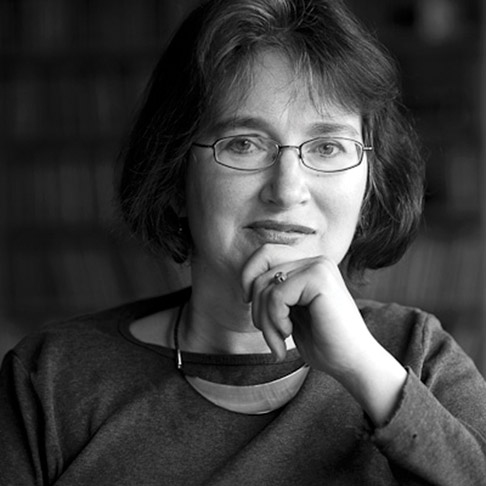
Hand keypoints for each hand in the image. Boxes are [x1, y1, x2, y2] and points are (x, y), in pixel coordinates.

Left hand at [241, 244, 372, 375]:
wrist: (352, 363)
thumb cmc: (322, 343)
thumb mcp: (290, 312)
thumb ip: (274, 293)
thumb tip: (246, 282)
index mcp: (308, 265)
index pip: (264, 254)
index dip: (248, 278)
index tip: (249, 305)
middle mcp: (315, 260)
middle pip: (260, 268)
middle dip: (255, 306)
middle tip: (269, 334)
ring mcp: (319, 266)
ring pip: (264, 285)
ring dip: (265, 321)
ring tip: (279, 341)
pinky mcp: (319, 278)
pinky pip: (276, 295)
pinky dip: (275, 320)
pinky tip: (289, 333)